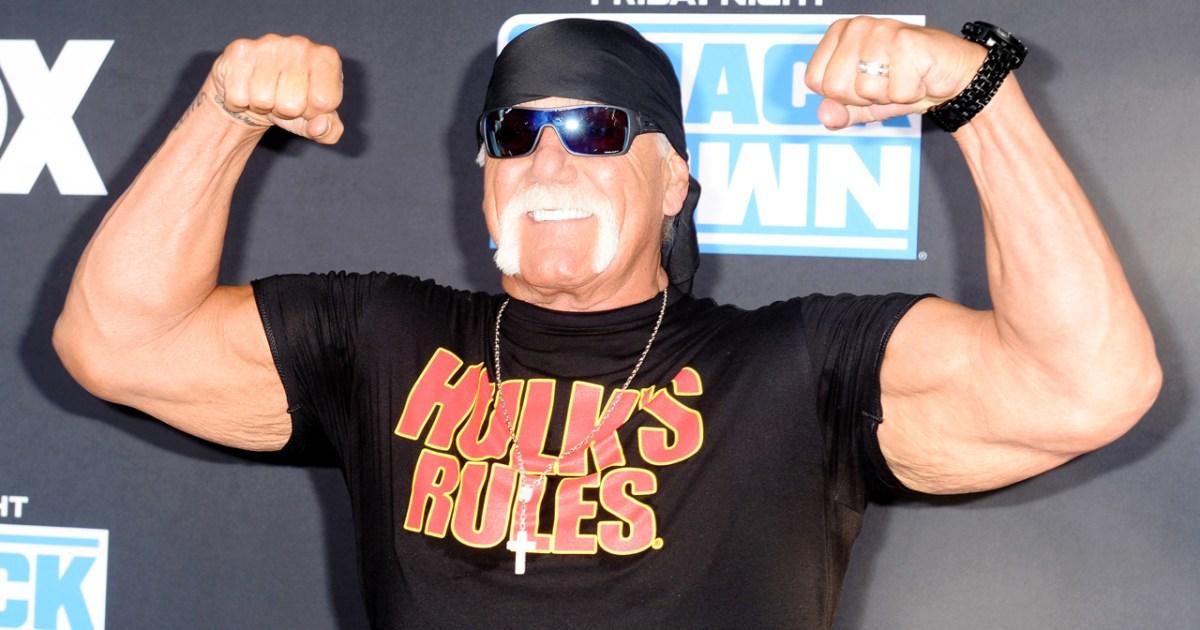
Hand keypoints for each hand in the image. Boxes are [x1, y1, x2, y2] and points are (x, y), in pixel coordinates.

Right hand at [206, 34, 343, 142]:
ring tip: (266, 94)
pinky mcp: (240, 50)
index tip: (307, 105)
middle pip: (292, 104)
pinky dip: (240, 102)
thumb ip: (329, 130)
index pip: (324, 102)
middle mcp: (301, 45)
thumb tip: (319, 128)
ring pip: (262, 99)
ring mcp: (269, 44)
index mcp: (327, 58)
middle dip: (285, 112)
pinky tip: (247, 89)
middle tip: (282, 100)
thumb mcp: (317, 122)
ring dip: (262, 106)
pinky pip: (238, 95)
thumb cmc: (294, 106)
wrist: (256, 91)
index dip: (312, 113)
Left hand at [804, 17, 986, 129]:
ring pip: (864, 90)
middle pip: (835, 86)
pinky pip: (895, 92)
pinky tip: (919, 78)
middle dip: (863, 98)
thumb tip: (826, 117)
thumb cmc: (907, 83)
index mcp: (839, 34)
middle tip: (887, 83)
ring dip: (888, 96)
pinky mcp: (907, 42)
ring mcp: (881, 31)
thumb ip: (840, 111)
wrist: (953, 78)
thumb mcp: (865, 103)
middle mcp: (857, 26)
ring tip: (904, 78)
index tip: (865, 84)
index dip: (841, 96)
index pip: (815, 80)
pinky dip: (910, 94)